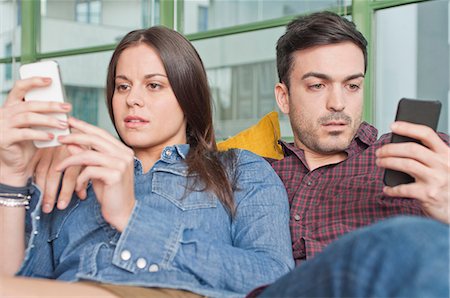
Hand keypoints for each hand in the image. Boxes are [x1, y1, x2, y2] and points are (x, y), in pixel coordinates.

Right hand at [0, 78, 70, 186]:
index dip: (34, 81)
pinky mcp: (3, 138)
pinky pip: (24, 133)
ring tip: (63, 124)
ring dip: (49, 120)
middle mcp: (4, 112)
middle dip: (51, 105)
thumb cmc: (27, 142)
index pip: (20, 87)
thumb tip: (63, 107)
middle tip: (67, 108)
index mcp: (11, 105)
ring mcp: (2, 125)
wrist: (14, 163)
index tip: (50, 80)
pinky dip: (40, 134)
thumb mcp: (34, 125)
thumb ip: (42, 114)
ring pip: (28, 117)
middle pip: (30, 104)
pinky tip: (51, 136)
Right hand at [32, 146, 82, 212]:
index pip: (70, 176)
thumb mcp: (88, 159)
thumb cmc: (82, 145)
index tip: (62, 206)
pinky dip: (32, 177)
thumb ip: (84, 177)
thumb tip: (81, 196)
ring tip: (41, 203)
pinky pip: (33, 165)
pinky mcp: (39, 149)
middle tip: (48, 209)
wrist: (69, 125)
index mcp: (76, 154)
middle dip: (50, 194)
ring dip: (41, 188)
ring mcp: (48, 150)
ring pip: (41, 171)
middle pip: (53, 175)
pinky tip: (33, 188)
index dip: (66, 192)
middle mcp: (61, 152)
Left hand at [56, 117, 134, 231]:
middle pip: (95, 139)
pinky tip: (80, 188)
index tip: (69, 121)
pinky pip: (89, 171)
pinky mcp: (115, 175)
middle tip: (59, 138)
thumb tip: (72, 142)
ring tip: (58, 168)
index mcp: (122, 150)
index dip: (84, 126)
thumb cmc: (110, 193)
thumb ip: (87, 156)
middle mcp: (124, 154)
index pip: (101, 133)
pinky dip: (80, 179)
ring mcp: (121, 164)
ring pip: (89, 155)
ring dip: (70, 161)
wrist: (123, 213)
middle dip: (74, 137)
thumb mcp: (96, 171)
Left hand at [376, 121, 449, 223]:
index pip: (427, 134)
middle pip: (412, 149)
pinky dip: (391, 189)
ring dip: (388, 162)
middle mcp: (443, 164)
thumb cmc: (445, 186)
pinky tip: (386, 189)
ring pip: (406, 164)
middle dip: (391, 148)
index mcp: (446, 154)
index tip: (393, 125)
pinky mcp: (428, 194)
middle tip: (379, 151)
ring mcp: (436, 179)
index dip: (408, 127)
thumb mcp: (443, 167)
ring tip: (379, 162)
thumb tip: (398, 147)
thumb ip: (428, 157)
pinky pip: (403, 188)